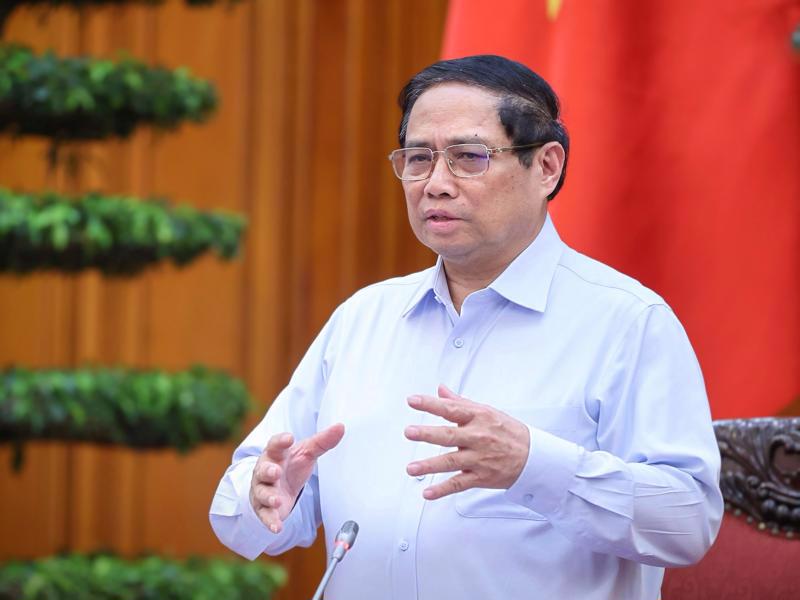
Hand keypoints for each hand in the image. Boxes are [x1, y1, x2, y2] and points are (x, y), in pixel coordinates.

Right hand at [250, 423, 344, 532]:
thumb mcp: (307, 452)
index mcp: (275, 454)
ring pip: (262, 493)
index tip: (289, 438)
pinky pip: (265, 515)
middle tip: (275, 472)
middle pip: (262, 470)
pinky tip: (277, 527)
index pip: (274, 444)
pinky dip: (270, 522)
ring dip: (269, 497)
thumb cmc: (291, 464)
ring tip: (277, 500)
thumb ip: (322, 441)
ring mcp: (263, 490)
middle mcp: (264, 471)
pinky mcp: (264, 509)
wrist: (279, 485)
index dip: (280, 441)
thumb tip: (341, 426)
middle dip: (267, 471)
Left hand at [404, 385, 529, 499]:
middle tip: (409, 432)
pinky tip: (428, 493)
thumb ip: (459, 402)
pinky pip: (459, 484)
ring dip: (430, 466)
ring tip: (411, 468)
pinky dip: (443, 490)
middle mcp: (478, 437)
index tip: (412, 400)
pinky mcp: (481, 477)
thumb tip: (440, 390)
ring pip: (451, 462)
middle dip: (427, 434)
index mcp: (478, 417)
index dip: (430, 404)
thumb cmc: (507, 431)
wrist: (534, 456)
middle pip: (449, 435)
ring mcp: (479, 458)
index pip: (451, 409)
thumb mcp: (486, 411)